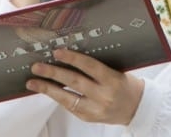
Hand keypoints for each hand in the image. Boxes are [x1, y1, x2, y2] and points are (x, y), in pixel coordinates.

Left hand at [28, 48, 145, 125]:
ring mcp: (95, 109)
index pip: (90, 66)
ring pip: (67, 98)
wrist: (137, 108)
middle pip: (74, 82)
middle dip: (53, 73)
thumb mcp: (117, 71)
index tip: (57, 52)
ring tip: (33, 82)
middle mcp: (103, 95)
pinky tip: (47, 90)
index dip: (72, 59)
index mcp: (112, 79)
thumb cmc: (126, 85)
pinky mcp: (89, 118)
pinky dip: (57, 97)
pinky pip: (69, 106)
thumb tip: (71, 56)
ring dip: (48, 89)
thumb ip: (97, 66)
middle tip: (37, 66)